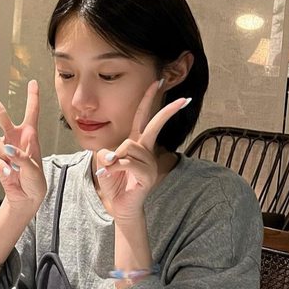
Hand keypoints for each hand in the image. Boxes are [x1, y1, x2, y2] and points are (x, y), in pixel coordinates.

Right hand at [0, 78, 45, 215]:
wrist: (26, 198)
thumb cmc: (36, 182)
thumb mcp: (34, 169)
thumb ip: (21, 157)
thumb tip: (7, 149)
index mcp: (30, 135)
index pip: (32, 111)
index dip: (32, 96)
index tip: (32, 82)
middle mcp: (15, 137)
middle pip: (0, 114)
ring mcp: (4, 148)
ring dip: (2, 151)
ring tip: (13, 165)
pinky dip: (2, 168)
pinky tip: (10, 174)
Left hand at [94, 80, 190, 223]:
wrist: (120, 206)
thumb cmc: (113, 182)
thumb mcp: (104, 162)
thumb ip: (105, 152)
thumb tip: (111, 153)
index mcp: (137, 144)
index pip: (143, 118)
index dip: (148, 100)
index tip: (157, 82)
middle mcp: (146, 151)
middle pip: (155, 125)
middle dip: (168, 110)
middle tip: (184, 98)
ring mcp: (150, 164)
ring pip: (129, 147)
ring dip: (115, 157)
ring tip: (109, 169)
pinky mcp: (148, 177)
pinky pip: (128, 163)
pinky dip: (114, 167)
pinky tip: (108, 174)